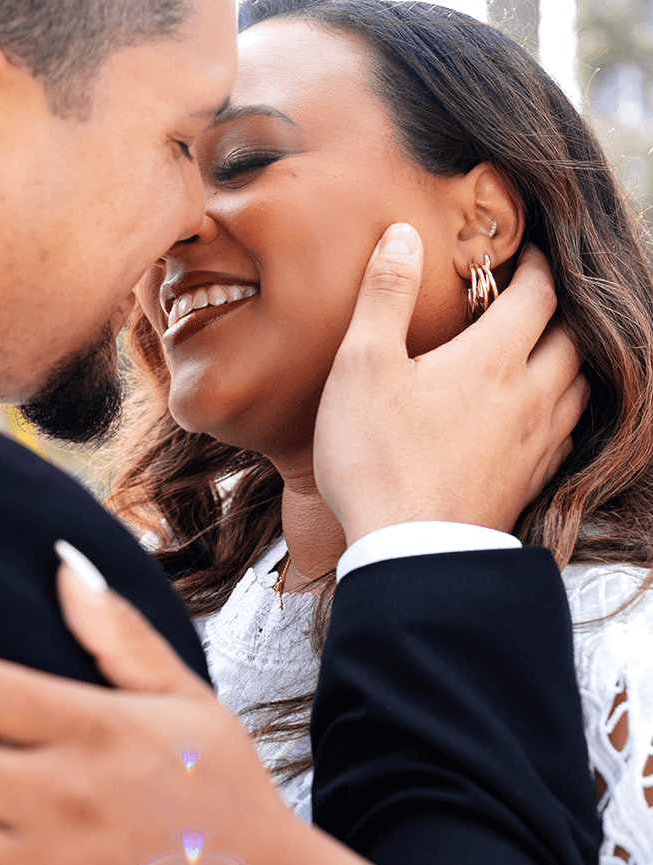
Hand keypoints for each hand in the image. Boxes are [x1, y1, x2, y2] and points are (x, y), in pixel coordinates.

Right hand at [315, 224, 587, 544]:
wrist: (408, 551)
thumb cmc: (378, 457)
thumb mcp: (362, 367)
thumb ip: (383, 296)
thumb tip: (402, 234)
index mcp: (493, 359)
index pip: (538, 294)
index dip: (537, 266)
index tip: (528, 253)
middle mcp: (530, 396)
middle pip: (573, 338)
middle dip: (562, 310)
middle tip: (540, 299)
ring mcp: (535, 444)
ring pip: (580, 386)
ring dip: (570, 360)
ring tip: (546, 351)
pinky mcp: (529, 482)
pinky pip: (568, 434)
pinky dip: (563, 411)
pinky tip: (540, 419)